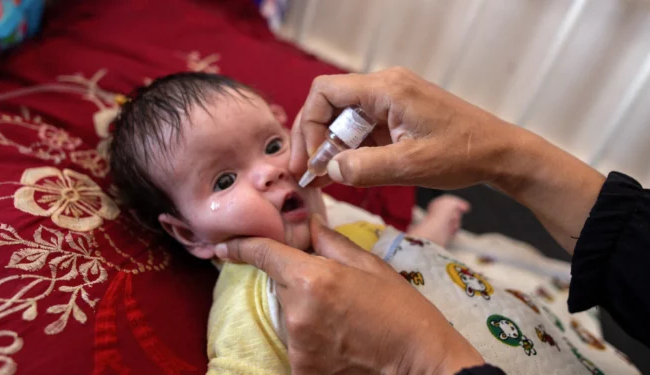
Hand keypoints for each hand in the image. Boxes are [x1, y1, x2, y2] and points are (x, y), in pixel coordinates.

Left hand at [216, 215, 483, 374]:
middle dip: (296, 282)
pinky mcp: (301, 369)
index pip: (263, 254)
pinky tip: (341, 338)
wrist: (422, 365)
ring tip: (344, 318)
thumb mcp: (372, 267)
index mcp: (312, 278)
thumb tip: (309, 224)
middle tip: (333, 290)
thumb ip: (332, 243)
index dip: (243, 246)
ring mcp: (296, 345)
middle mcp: (297, 312)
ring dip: (305, 311)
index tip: (226, 246)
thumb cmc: (404, 313)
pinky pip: (297, 343)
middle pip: (279, 286)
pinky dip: (311, 338)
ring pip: (288, 315)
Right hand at [290, 67, 522, 189]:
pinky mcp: (397, 117)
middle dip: (313, 138)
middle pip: (330, 105)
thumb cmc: (463, 153)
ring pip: (344, 120)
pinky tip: (339, 174)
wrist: (500, 153)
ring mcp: (391, 102)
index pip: (325, 92)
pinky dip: (348, 151)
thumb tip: (328, 169)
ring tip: (317, 179)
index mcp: (387, 90)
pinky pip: (362, 130)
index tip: (309, 159)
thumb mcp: (411, 166)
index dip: (309, 125)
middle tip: (303, 172)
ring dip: (329, 148)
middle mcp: (385, 88)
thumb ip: (365, 168)